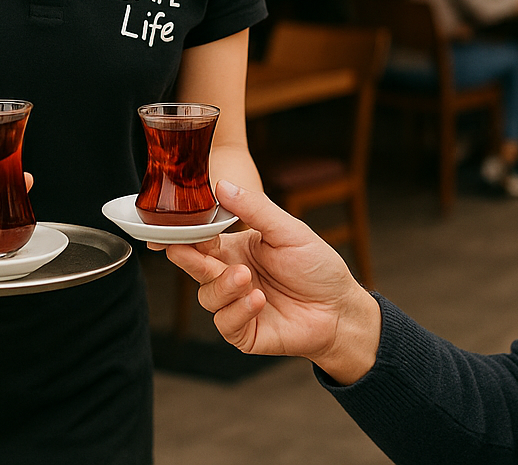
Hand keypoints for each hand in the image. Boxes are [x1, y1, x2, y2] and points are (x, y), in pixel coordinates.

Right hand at [166, 181, 381, 383]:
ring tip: (245, 278)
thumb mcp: (288, 230)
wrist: (340, 308)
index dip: (187, 234)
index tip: (177, 228)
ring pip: (208, 297)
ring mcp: (236, 304)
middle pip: (196, 267)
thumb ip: (255, 209)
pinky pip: (225, 323)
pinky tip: (258, 301)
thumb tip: (222, 185)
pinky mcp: (244, 332)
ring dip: (223, 286)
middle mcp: (231, 276)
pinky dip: (237, 311)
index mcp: (236, 248)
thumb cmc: (317, 267)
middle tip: (184, 251)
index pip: (201, 239)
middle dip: (189, 259)